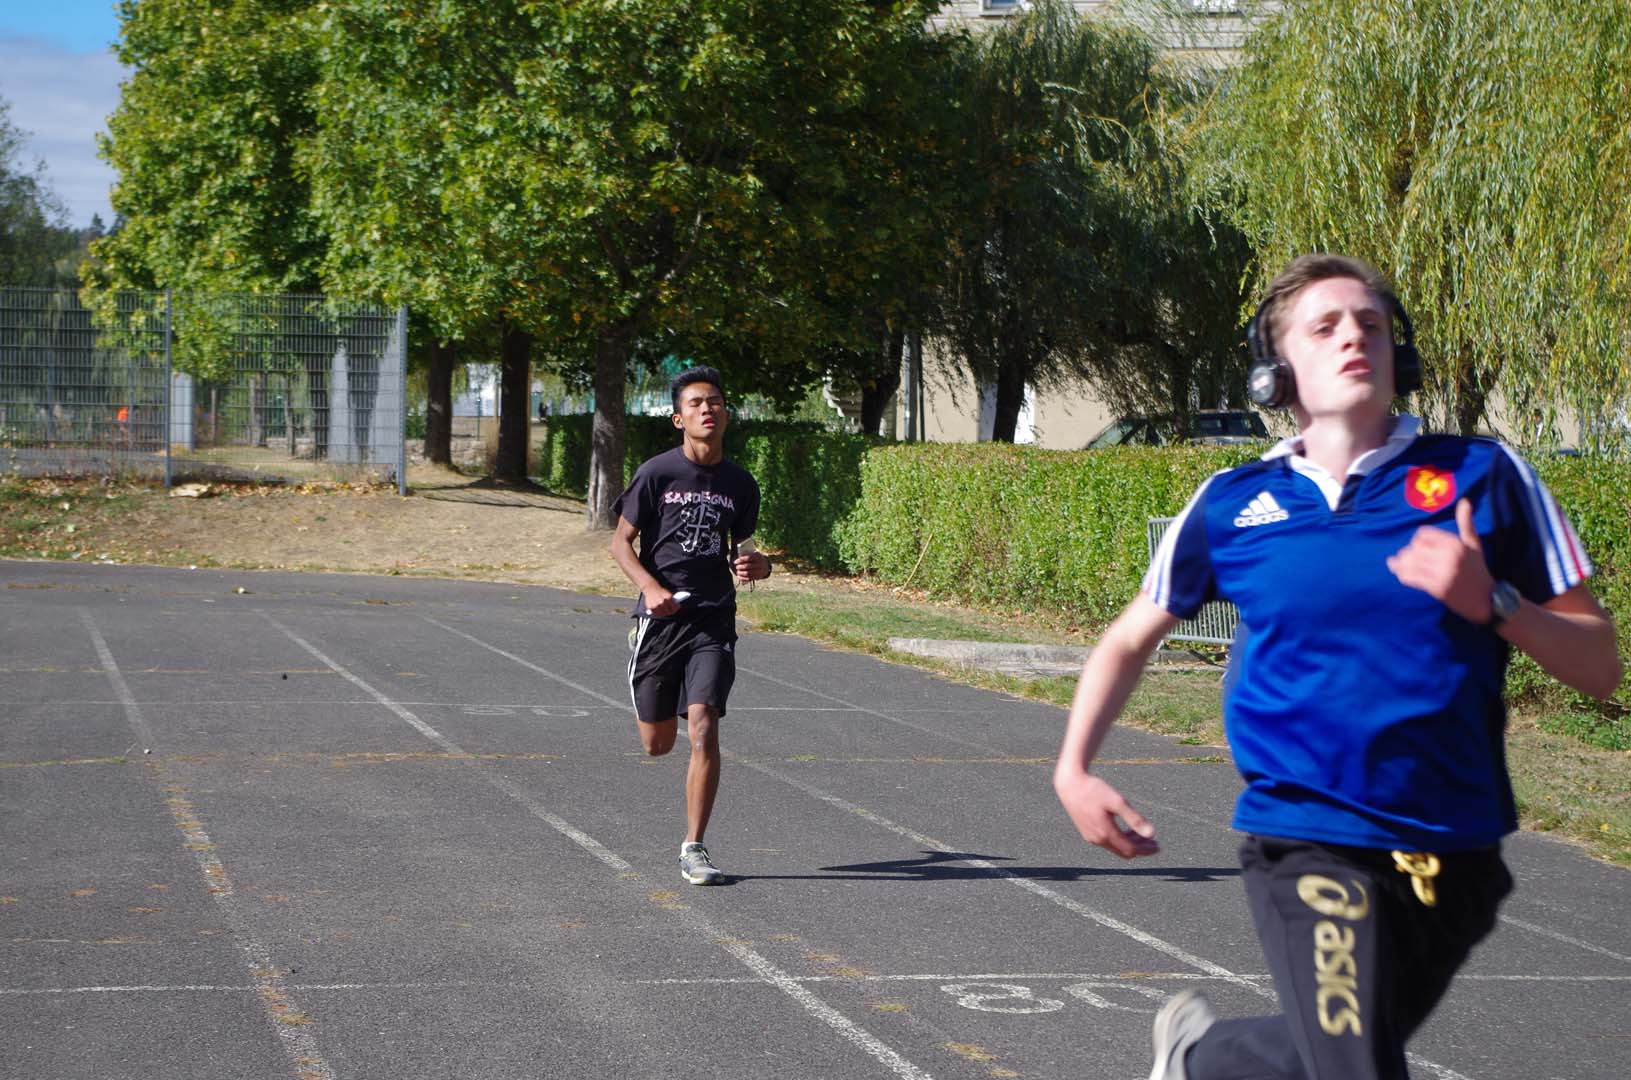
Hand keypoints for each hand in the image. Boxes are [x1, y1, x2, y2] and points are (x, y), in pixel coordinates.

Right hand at [643, 586, 678, 616]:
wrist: (650, 588)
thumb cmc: (660, 591)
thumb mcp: (668, 593)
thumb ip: (672, 600)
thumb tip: (676, 606)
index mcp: (668, 597)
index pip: (674, 607)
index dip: (676, 608)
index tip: (677, 608)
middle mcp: (662, 602)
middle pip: (669, 612)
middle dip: (671, 611)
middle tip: (671, 610)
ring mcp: (656, 605)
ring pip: (663, 614)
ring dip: (664, 613)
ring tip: (665, 610)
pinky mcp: (651, 607)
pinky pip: (656, 614)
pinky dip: (658, 613)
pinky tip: (660, 611)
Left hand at [733, 551, 768, 581]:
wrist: (766, 566)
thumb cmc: (756, 559)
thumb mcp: (754, 554)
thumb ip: (747, 554)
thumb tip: (737, 556)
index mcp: (758, 556)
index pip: (748, 558)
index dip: (740, 560)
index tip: (735, 562)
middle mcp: (759, 563)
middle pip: (747, 566)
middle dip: (740, 567)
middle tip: (737, 567)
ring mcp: (759, 571)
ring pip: (748, 573)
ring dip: (741, 573)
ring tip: (738, 572)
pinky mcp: (758, 577)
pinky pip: (749, 578)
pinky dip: (743, 578)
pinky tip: (739, 576)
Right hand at [1053, 769, 1158, 858]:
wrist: (1070, 785)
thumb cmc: (1094, 790)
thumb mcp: (1117, 801)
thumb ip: (1134, 818)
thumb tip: (1152, 834)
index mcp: (1105, 833)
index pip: (1131, 850)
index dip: (1146, 850)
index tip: (1158, 846)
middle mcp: (1097, 839)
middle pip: (1123, 851)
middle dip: (1140, 848)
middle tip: (1153, 842)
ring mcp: (1090, 837)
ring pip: (1115, 847)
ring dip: (1130, 843)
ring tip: (1142, 835)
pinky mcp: (1087, 832)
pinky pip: (1107, 842)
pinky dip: (1119, 839)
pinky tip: (1126, 830)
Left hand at [1386, 498, 1494, 622]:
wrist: (1486, 599)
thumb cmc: (1477, 568)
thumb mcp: (1473, 544)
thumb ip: (1466, 523)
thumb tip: (1465, 501)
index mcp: (1456, 543)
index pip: (1423, 534)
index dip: (1417, 540)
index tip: (1417, 546)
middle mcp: (1449, 556)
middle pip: (1414, 548)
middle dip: (1408, 553)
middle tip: (1405, 557)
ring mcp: (1443, 573)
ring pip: (1410, 562)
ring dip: (1400, 564)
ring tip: (1395, 564)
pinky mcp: (1437, 588)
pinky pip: (1412, 578)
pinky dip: (1402, 575)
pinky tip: (1399, 574)